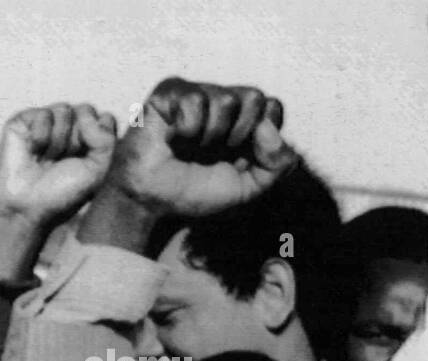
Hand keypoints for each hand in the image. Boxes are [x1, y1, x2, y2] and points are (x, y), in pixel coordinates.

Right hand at [0, 104, 116, 226]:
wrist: (27, 207)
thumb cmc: (63, 194)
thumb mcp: (98, 171)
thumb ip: (106, 139)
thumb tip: (84, 112)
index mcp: (89, 140)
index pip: (106, 119)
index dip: (99, 139)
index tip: (86, 162)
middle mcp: (68, 129)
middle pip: (87, 110)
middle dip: (78, 139)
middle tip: (64, 162)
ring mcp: (45, 123)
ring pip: (65, 109)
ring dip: (59, 141)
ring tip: (47, 160)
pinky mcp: (23, 122)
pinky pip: (44, 114)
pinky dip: (41, 136)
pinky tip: (33, 152)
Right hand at [106, 77, 296, 217]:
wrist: (151, 200)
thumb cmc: (194, 192)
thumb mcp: (248, 189)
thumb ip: (276, 165)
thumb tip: (269, 127)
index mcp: (243, 121)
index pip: (273, 107)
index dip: (262, 136)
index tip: (240, 157)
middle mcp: (222, 102)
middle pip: (254, 97)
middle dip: (238, 134)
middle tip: (214, 151)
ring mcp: (196, 93)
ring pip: (226, 99)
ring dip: (210, 134)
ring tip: (190, 146)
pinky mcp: (169, 92)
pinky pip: (194, 99)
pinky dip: (186, 128)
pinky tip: (172, 136)